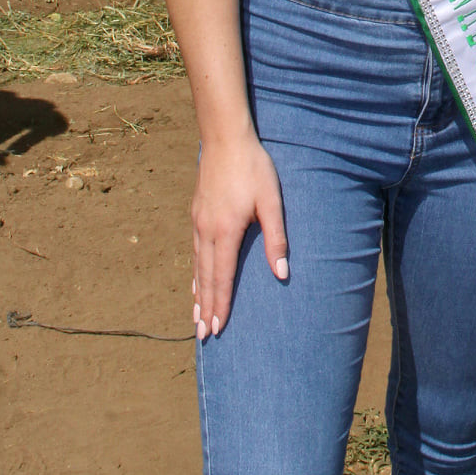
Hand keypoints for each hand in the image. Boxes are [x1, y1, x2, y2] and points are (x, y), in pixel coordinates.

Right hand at [191, 124, 287, 338]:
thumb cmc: (253, 168)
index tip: (218, 328)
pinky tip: (195, 282)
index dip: (221, 305)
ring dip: (197, 295)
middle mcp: (206, 231)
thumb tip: (281, 273)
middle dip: (205, 309)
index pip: (223, 278)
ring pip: (197, 267)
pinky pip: (194, 252)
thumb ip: (276, 238)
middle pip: (206, 278)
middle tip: (203, 336)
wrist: (225, 138)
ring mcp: (198, 222)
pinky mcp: (196, 214)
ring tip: (196, 318)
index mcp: (225, 232)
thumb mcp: (271, 201)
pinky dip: (195, 273)